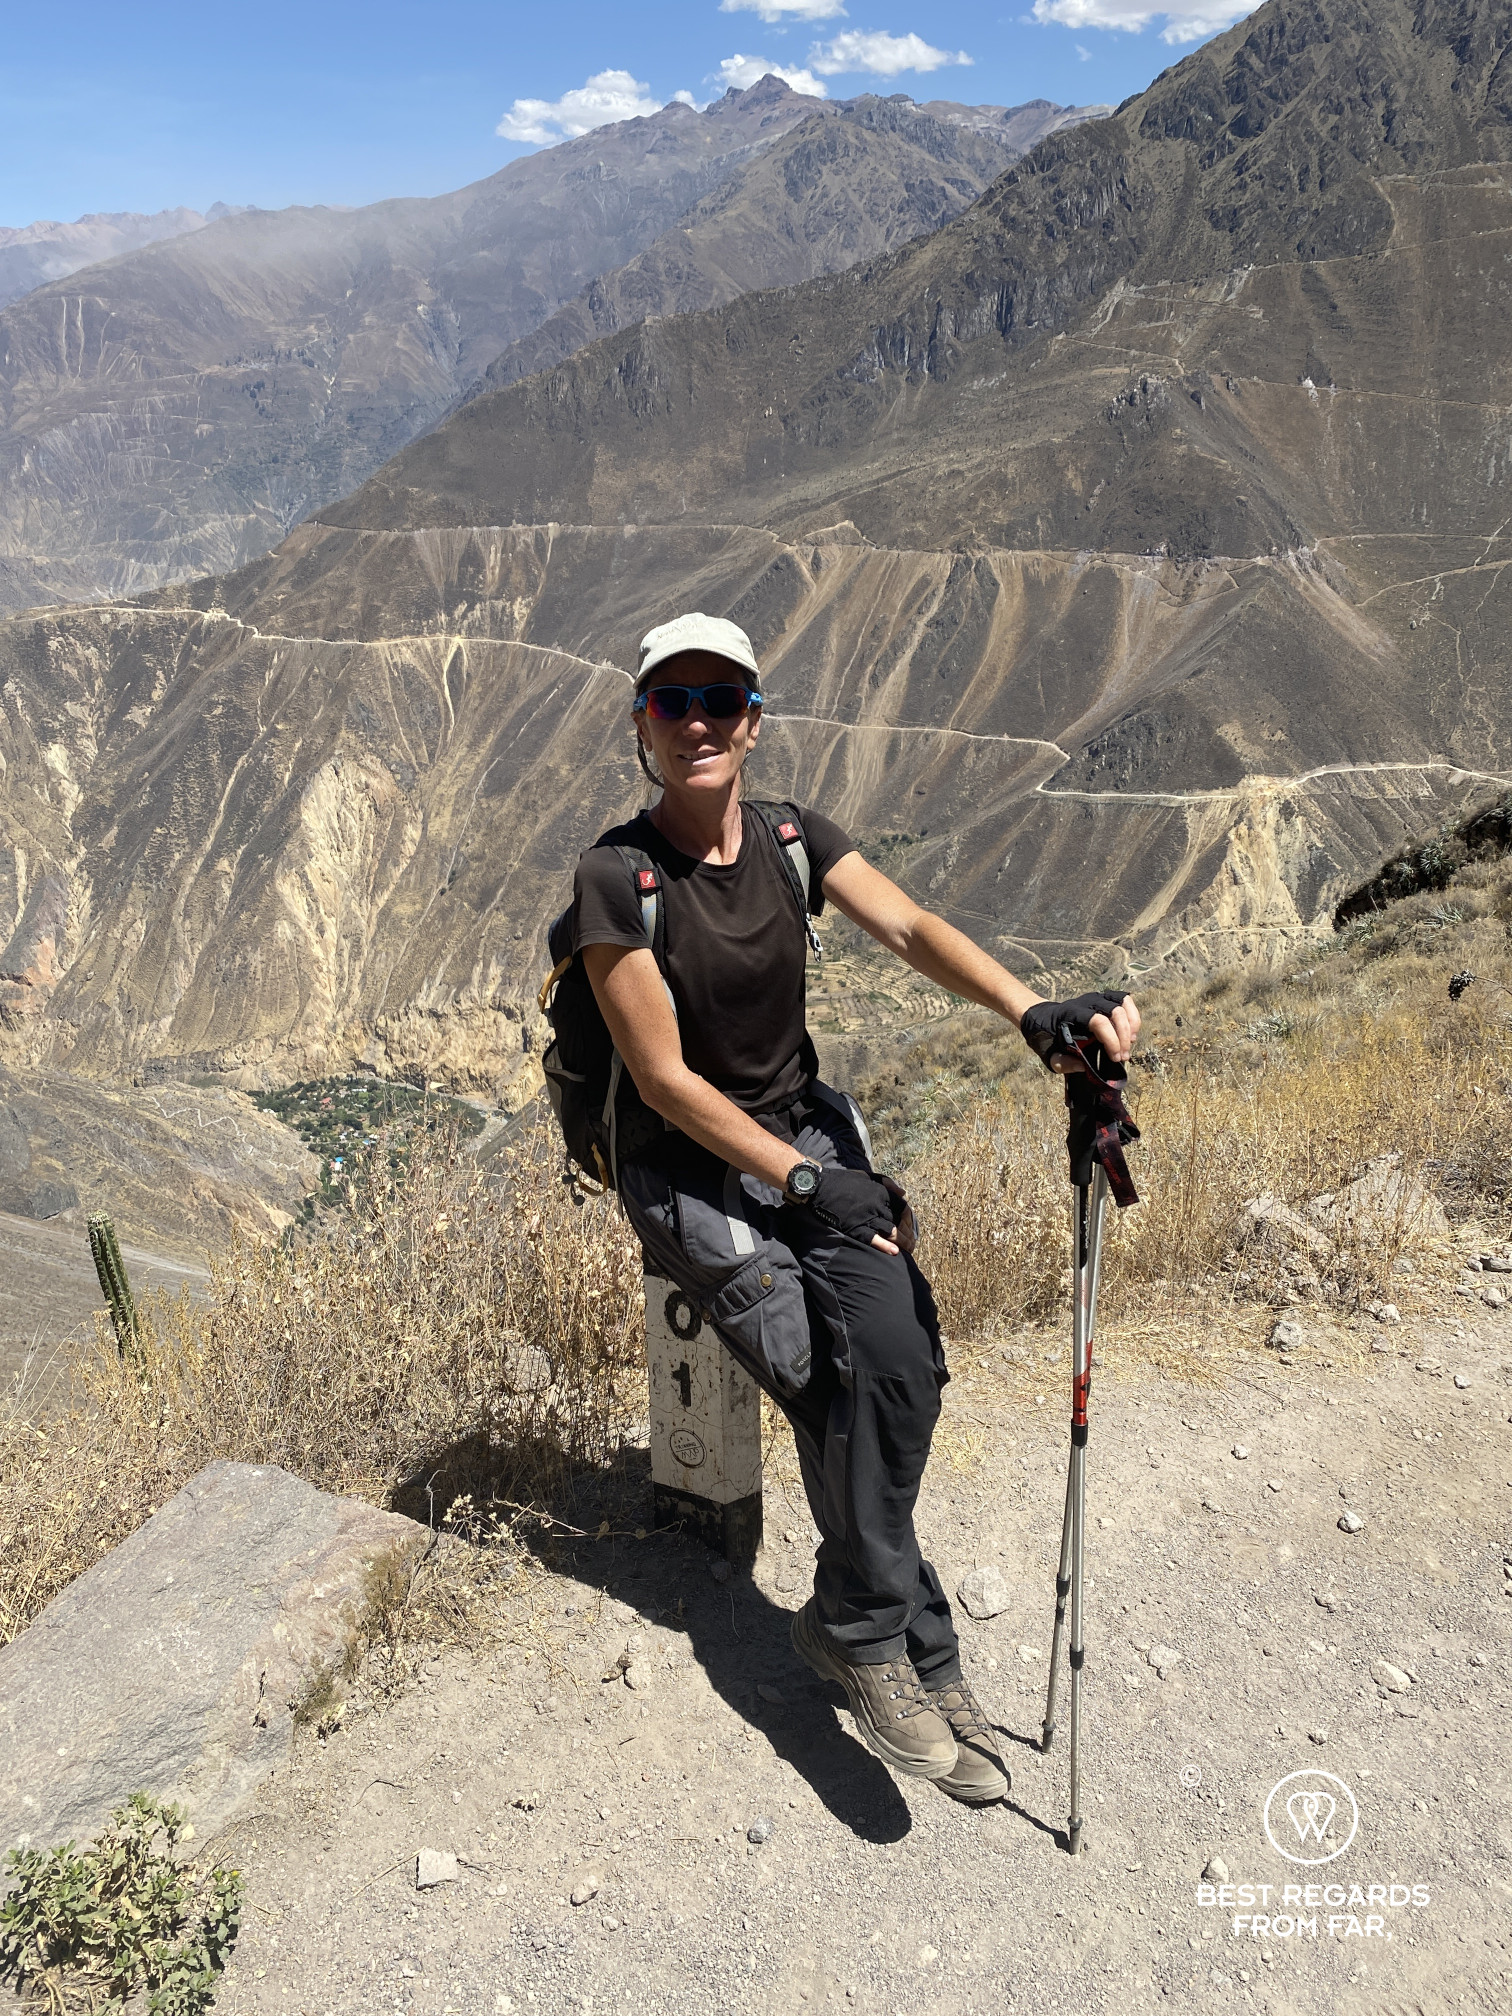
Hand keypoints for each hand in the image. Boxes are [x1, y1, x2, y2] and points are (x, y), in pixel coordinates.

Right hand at [801, 1165, 908, 1254]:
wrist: (820, 1187)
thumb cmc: (844, 1181)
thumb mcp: (868, 1176)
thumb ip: (888, 1183)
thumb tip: (904, 1194)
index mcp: (882, 1193)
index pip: (904, 1209)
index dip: (910, 1220)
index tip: (910, 1227)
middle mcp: (878, 1205)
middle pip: (900, 1223)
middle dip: (909, 1234)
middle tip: (912, 1244)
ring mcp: (867, 1217)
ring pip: (892, 1232)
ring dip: (902, 1242)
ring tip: (908, 1250)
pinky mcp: (856, 1227)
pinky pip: (873, 1239)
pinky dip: (885, 1246)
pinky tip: (894, 1252)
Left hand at [1019, 991, 1141, 1072]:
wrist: (1043, 1018)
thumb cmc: (1048, 1038)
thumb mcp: (1050, 1055)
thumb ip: (1064, 1063)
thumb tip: (1084, 1067)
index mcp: (1072, 1014)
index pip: (1099, 1021)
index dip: (1111, 1040)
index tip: (1115, 1058)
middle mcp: (1086, 1002)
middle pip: (1115, 1011)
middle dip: (1124, 1036)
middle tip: (1123, 1057)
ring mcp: (1097, 997)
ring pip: (1123, 1003)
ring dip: (1131, 1025)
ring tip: (1131, 1043)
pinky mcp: (1104, 998)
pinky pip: (1125, 1000)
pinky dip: (1133, 1015)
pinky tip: (1132, 1032)